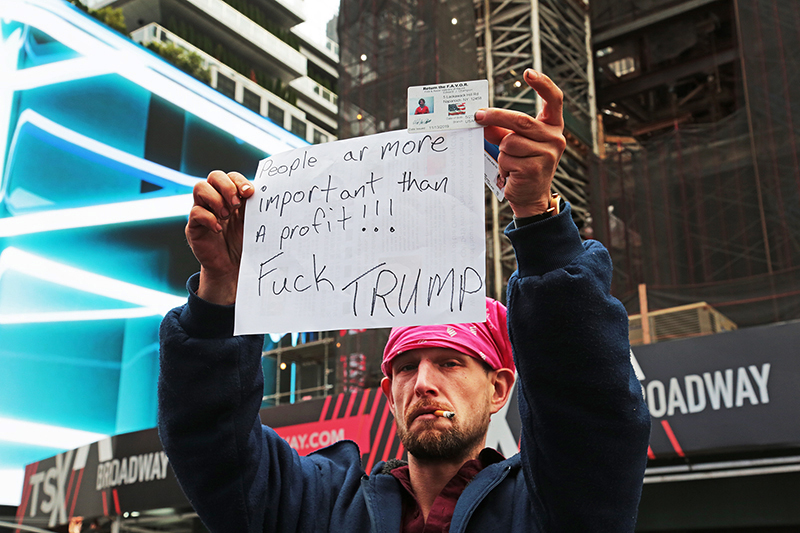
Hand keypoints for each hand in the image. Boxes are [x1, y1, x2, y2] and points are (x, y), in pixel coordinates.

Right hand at [186, 170, 253, 304]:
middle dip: (226, 186)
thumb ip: (255, 207)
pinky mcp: (194, 226)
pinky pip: (195, 212)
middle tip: (237, 204)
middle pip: (214, 176)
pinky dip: (208, 218)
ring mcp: (203, 211)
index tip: (249, 192)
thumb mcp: (253, 223)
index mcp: (232, 196)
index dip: (239, 181)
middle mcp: (216, 200)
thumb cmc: (245, 243)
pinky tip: (218, 229)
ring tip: (227, 216)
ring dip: (216, 199)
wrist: (233, 268)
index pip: (231, 177)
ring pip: (200, 188)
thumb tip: (267, 193)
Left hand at [475, 69, 565, 217]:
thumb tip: (482, 119)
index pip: (554, 100)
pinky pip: (507, 158)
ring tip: (510, 163)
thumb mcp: (515, 143)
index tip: (528, 72)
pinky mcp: (535, 168)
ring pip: (510, 142)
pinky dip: (503, 166)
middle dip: (495, 117)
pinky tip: (512, 174)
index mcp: (553, 127)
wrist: (531, 197)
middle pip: (520, 120)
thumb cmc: (523, 165)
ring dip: (502, 152)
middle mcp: (555, 138)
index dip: (543, 84)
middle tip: (478, 116)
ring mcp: (547, 154)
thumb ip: (502, 129)